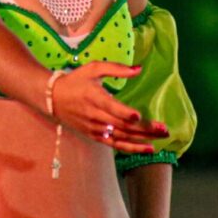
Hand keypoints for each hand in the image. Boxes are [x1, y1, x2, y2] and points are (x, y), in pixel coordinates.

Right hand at [49, 62, 167, 153]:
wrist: (53, 98)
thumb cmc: (76, 80)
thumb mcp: (93, 68)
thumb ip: (116, 68)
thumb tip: (139, 69)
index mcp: (94, 97)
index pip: (111, 108)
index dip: (124, 113)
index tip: (138, 115)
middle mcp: (95, 115)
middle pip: (122, 125)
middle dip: (144, 128)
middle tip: (164, 129)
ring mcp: (95, 128)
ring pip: (120, 137)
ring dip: (141, 140)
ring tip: (159, 140)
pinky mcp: (94, 135)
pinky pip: (114, 145)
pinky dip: (130, 148)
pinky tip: (146, 148)